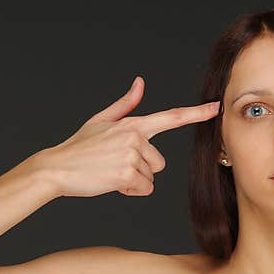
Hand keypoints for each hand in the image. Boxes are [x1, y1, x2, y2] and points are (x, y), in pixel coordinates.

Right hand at [38, 76, 220, 197]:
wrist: (57, 168)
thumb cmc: (79, 147)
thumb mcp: (101, 121)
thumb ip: (125, 105)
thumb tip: (140, 83)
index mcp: (132, 124)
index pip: (171, 117)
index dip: (196, 113)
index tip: (216, 108)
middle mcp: (135, 137)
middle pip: (159, 163)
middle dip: (141, 169)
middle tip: (115, 165)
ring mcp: (131, 155)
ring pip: (150, 177)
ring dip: (133, 181)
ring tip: (110, 172)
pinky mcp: (127, 173)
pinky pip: (143, 188)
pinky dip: (129, 190)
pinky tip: (111, 182)